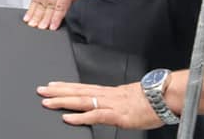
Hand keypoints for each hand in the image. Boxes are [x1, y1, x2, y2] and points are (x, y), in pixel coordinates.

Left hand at [23, 0, 100, 30]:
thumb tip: (44, 7)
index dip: (31, 9)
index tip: (28, 18)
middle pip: (41, 2)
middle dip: (37, 16)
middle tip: (33, 25)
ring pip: (50, 5)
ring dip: (45, 19)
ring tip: (42, 27)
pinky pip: (60, 7)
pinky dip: (56, 18)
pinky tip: (53, 24)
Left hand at [38, 81, 161, 129]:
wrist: (163, 97)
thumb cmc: (148, 100)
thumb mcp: (127, 98)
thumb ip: (114, 101)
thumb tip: (104, 104)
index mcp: (108, 92)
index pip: (81, 87)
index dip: (65, 86)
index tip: (51, 85)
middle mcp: (105, 95)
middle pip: (76, 92)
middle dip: (57, 92)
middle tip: (40, 91)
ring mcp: (110, 104)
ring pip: (81, 101)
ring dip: (62, 102)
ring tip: (47, 102)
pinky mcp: (117, 115)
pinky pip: (94, 116)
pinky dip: (80, 117)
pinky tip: (68, 118)